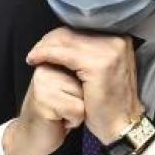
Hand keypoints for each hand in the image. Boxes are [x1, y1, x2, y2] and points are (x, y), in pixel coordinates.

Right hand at [2, 63, 84, 154]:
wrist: (31, 138)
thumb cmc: (53, 114)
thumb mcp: (65, 87)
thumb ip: (76, 72)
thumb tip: (96, 64)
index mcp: (49, 62)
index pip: (82, 66)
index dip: (83, 86)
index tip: (67, 96)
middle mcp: (44, 70)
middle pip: (86, 80)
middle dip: (82, 97)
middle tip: (63, 106)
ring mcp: (42, 85)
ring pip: (83, 95)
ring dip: (79, 110)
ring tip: (62, 113)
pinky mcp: (45, 102)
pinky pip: (78, 110)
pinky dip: (74, 120)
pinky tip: (59, 121)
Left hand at [25, 28, 142, 144]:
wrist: (122, 125)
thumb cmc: (109, 102)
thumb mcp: (103, 70)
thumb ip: (90, 53)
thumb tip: (62, 40)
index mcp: (120, 39)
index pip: (82, 29)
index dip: (59, 36)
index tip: (43, 46)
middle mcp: (117, 40)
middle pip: (73, 31)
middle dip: (49, 40)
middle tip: (34, 52)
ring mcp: (110, 50)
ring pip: (65, 40)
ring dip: (44, 47)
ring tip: (33, 57)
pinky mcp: (98, 64)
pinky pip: (63, 54)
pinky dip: (45, 54)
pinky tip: (35, 60)